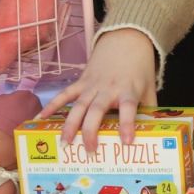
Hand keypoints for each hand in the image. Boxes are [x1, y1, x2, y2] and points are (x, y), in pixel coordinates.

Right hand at [48, 28, 159, 151]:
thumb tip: (152, 132)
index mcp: (128, 90)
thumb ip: (150, 109)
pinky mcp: (81, 82)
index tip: (126, 142)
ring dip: (70, 124)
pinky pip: (65, 94)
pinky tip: (41, 117)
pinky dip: (53, 104)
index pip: (128, 109)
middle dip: (91, 131)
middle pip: (96, 111)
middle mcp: (108, 89)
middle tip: (89, 150)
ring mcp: (92, 85)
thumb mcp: (150, 88)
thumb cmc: (140, 69)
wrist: (126, 42)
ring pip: (78, 106)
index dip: (127, 124)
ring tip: (65, 143)